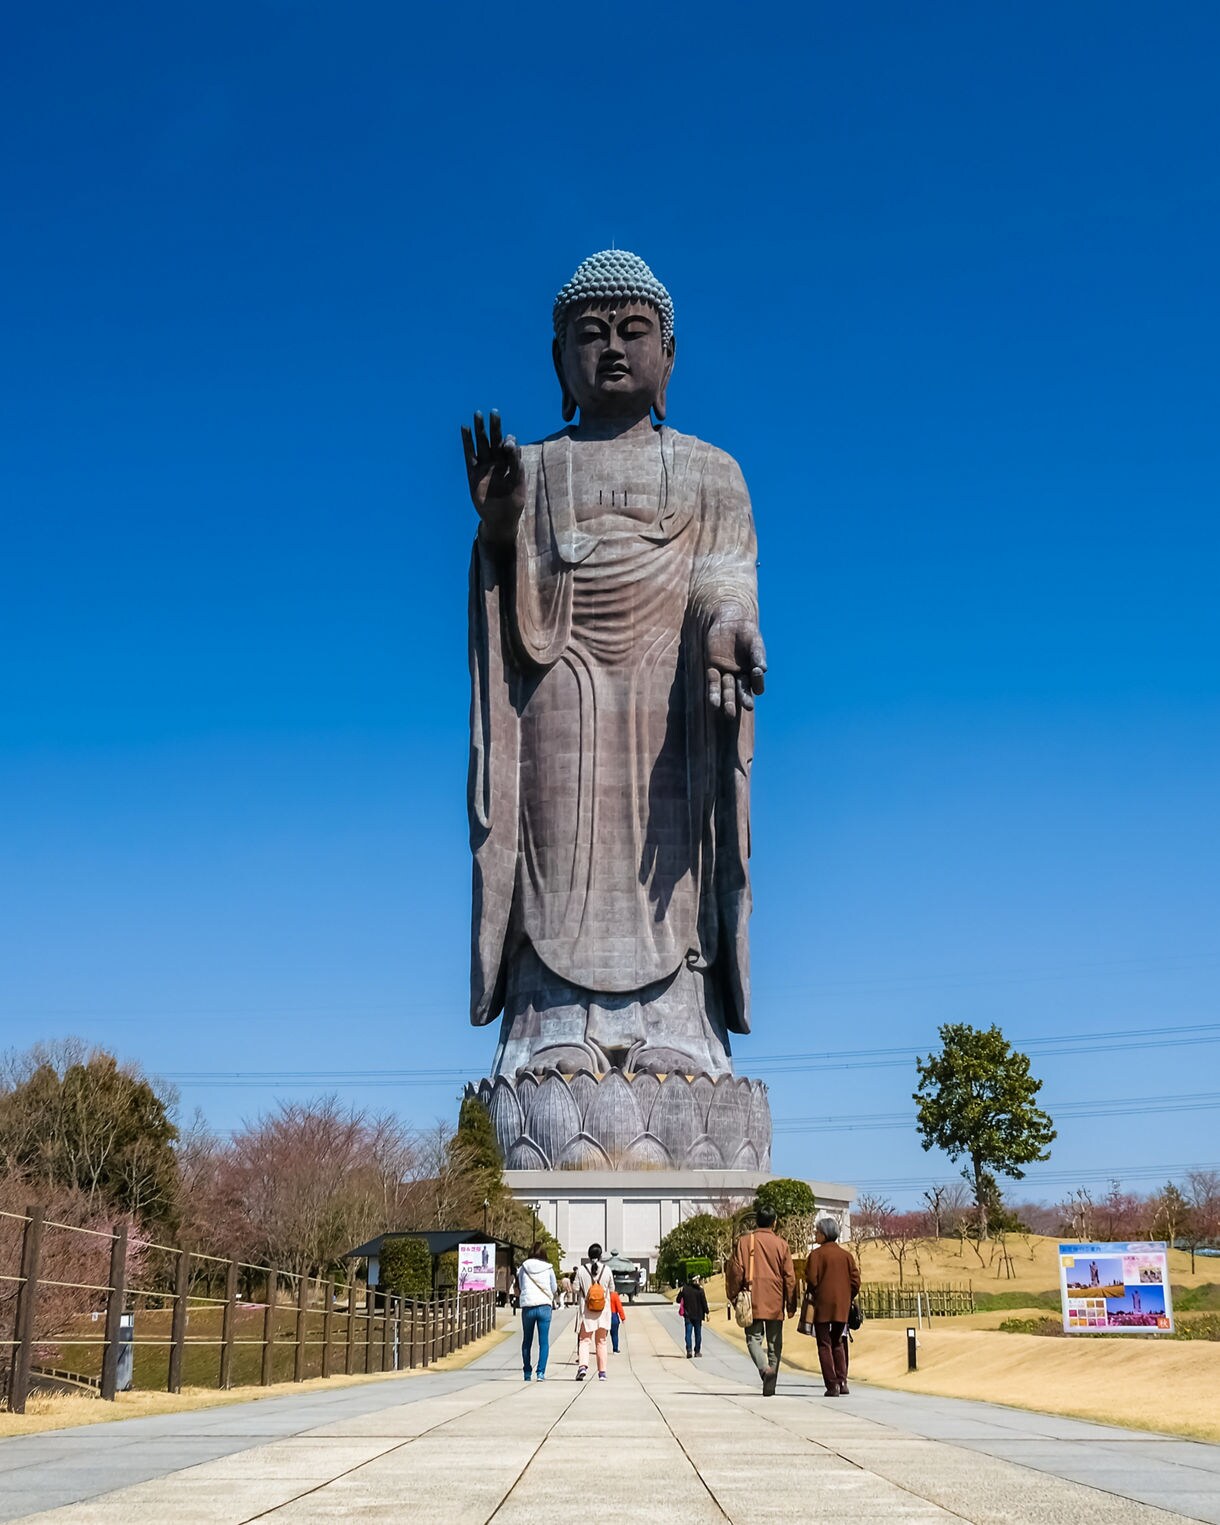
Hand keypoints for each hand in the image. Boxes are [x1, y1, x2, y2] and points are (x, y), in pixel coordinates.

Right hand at [461, 409, 525, 539]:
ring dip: (480, 430)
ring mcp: (485, 467)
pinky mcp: (473, 473)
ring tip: (477, 414)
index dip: (509, 443)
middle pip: (495, 441)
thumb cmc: (513, 504)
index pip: (509, 448)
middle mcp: (497, 463)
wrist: (501, 520)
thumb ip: (517, 467)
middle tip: (494, 412)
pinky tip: (465, 428)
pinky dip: (467, 442)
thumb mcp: (518, 486)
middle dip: (495, 427)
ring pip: (481, 444)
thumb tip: (513, 447)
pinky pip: (469, 455)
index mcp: (510, 465)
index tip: (508, 444)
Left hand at [705, 604, 766, 718]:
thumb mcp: (754, 641)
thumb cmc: (745, 631)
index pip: (756, 682)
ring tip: (728, 714)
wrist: (728, 620)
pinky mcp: (712, 669)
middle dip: (744, 698)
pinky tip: (714, 704)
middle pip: (742, 690)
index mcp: (752, 670)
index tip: (758, 674)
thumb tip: (763, 669)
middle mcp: (740, 675)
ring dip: (727, 701)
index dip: (758, 682)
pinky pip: (713, 683)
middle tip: (748, 707)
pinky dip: (713, 693)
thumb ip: (757, 654)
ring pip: (727, 690)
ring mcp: (726, 673)